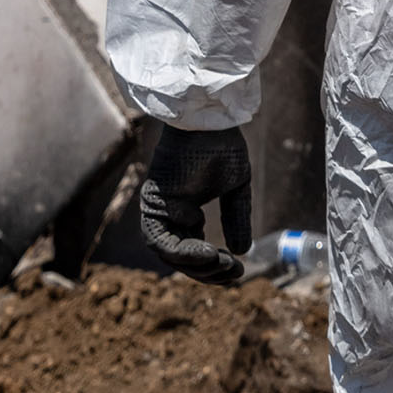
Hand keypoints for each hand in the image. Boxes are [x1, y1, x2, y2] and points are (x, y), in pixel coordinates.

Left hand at [139, 123, 251, 284]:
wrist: (210, 118)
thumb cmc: (222, 144)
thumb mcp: (236, 187)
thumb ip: (236, 218)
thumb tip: (241, 252)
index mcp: (184, 211)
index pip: (193, 250)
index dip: (214, 265)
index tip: (237, 270)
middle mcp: (168, 214)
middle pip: (180, 258)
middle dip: (207, 272)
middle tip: (233, 274)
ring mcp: (157, 210)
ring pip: (168, 255)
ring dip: (195, 266)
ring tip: (222, 264)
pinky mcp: (151, 204)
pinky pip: (161, 241)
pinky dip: (183, 253)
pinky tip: (210, 253)